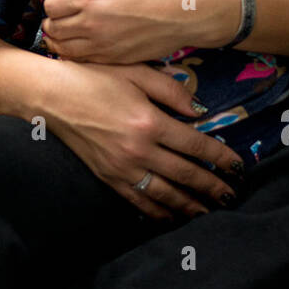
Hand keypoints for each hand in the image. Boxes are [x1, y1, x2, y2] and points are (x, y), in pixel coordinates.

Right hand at [38, 58, 243, 219]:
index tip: (238, 166)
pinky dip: (158, 212)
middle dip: (211, 186)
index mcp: (150, 122)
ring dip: (190, 205)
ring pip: (165, 194)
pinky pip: (138, 201)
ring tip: (209, 212)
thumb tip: (199, 110)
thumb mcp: (135, 71)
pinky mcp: (107, 177)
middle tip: (231, 195)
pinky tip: (172, 216)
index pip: (195, 145)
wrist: (51, 96)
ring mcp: (122, 168)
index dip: (220, 157)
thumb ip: (170, 90)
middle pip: (185, 174)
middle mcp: (139, 150)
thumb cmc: (93, 77)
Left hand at [41, 0, 239, 62]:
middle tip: (65, 19)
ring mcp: (103, 46)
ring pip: (64, 50)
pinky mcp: (116, 60)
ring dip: (64, 41)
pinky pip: (85, 61)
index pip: (49, 6)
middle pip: (52, 30)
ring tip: (73, 33)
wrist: (192, 10)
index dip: (55, 3)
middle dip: (55, 23)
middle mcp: (90, 24)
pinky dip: (81, 54)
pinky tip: (90, 44)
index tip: (64, 1)